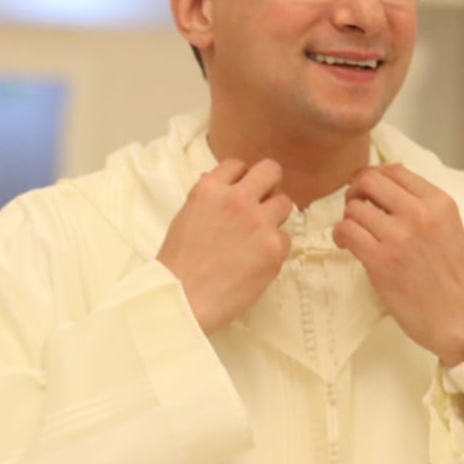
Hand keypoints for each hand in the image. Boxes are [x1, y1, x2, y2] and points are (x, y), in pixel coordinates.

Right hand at [157, 159, 293, 334]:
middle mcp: (237, 199)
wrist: (183, 299)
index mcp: (209, 188)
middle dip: (268, 185)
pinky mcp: (275, 248)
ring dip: (274, 216)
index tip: (238, 193)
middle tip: (262, 203)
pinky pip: (286, 238)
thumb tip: (227, 188)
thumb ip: (210, 198)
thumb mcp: (186, 216)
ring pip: (285, 203)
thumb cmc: (177, 262)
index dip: (240, 179)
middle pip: (271, 170)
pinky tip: (257, 260)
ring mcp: (259, 222)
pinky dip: (274, 248)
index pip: (238, 165)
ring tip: (259, 236)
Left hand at [333, 163, 463, 365]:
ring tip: (356, 233)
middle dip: (355, 192)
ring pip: (353, 207)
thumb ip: (422, 205)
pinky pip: (345, 231)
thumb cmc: (452, 278)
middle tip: (356, 208)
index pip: (395, 170)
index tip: (368, 193)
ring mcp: (399, 235)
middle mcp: (420, 213)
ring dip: (348, 219)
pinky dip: (340, 236)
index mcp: (439, 203)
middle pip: (369, 180)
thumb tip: (388, 182)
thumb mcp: (448, 228)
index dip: (374, 178)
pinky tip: (348, 245)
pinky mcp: (380, 259)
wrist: (460, 318)